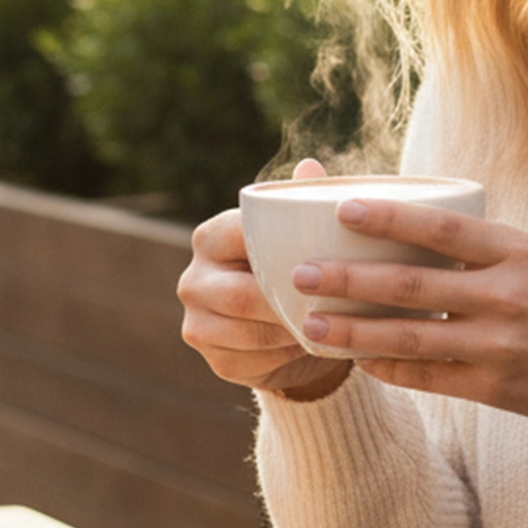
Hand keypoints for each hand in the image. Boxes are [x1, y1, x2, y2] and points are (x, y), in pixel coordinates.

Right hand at [178, 159, 352, 400]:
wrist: (288, 326)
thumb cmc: (295, 267)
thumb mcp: (299, 235)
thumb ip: (301, 202)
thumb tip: (309, 166)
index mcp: (210, 236)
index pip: (240, 237)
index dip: (280, 250)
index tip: (323, 258)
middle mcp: (193, 279)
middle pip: (242, 296)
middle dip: (290, 302)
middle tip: (334, 302)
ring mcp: (197, 323)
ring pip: (251, 333)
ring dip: (293, 332)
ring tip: (330, 325)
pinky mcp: (213, 361)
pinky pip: (254, 362)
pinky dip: (288, 356)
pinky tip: (312, 345)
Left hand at [287, 196, 527, 423]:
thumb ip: (485, 248)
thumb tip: (415, 228)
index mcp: (519, 251)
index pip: (442, 228)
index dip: (390, 217)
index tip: (342, 208)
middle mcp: (507, 296)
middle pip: (412, 285)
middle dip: (349, 279)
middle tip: (299, 273)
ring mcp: (499, 345)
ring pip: (410, 337)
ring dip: (354, 331)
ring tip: (310, 322)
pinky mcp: (495, 388)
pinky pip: (428, 377)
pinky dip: (388, 368)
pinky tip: (356, 360)